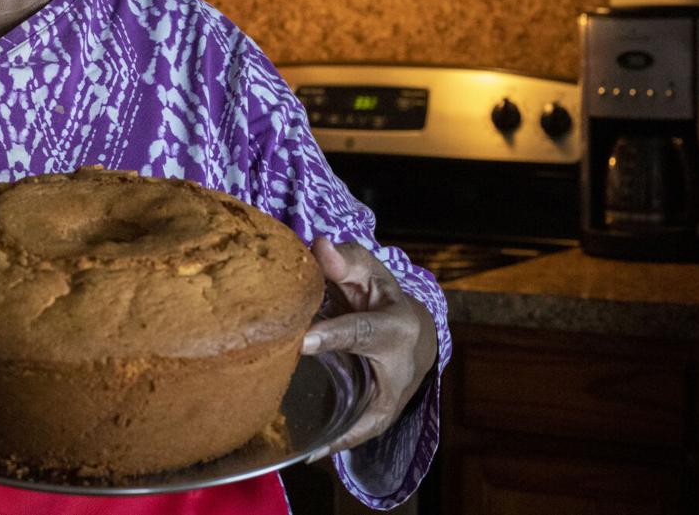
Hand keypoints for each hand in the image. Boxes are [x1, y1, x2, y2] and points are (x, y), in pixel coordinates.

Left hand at [299, 238, 436, 460]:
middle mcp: (398, 366)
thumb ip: (343, 259)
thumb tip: (317, 245)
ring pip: (361, 417)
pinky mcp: (382, 417)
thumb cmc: (380, 298)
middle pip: (360, 381)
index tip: (303, 340)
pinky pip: (359, 434)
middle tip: (284, 386)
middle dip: (326, 386)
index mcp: (394, 325)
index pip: (361, 330)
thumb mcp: (367, 271)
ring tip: (292, 435)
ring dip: (330, 427)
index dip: (334, 335)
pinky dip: (334, 444)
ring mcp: (392, 398)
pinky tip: (306, 453)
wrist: (414, 337)